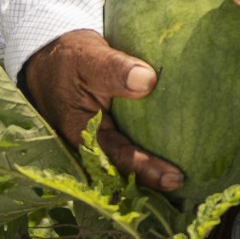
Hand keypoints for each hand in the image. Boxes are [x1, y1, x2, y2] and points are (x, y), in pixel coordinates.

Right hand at [20, 28, 182, 192]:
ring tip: (188, 173)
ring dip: (154, 166)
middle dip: (155, 178)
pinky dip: (151, 145)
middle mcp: (92, 143)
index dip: (147, 170)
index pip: (119, 158)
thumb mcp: (89, 58)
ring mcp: (101, 137)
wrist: (52, 56)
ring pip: (130, 157)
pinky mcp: (110, 128)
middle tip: (187, 182)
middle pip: (127, 167)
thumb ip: (114, 70)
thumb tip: (147, 81)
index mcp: (83, 134)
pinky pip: (131, 142)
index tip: (174, 177)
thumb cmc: (70, 58)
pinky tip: (177, 145)